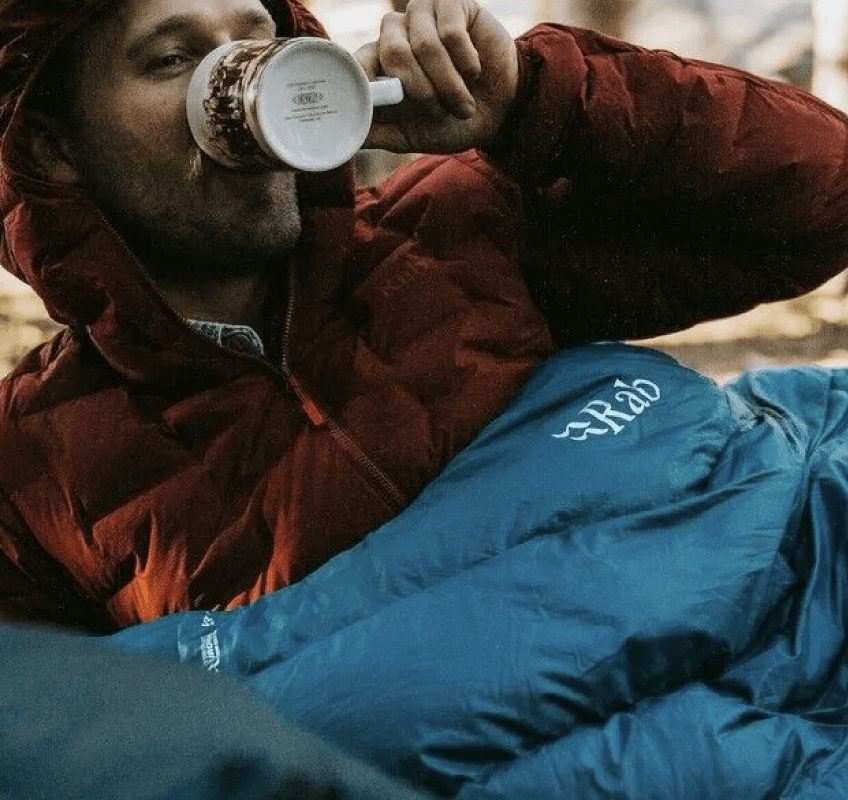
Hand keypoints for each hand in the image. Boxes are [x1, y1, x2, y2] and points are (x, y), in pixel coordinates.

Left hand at [354, 0, 518, 153]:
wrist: (498, 113)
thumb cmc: (449, 122)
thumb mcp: (407, 136)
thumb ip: (375, 133)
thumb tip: (343, 140)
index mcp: (378, 60)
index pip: (358, 61)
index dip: (368, 82)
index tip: (385, 103)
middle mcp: (396, 31)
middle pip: (394, 52)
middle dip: (421, 92)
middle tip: (440, 111)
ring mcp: (424, 14)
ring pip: (426, 45)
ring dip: (449, 85)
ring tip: (462, 104)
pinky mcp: (454, 4)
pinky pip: (452, 32)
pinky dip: (466, 62)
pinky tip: (474, 72)